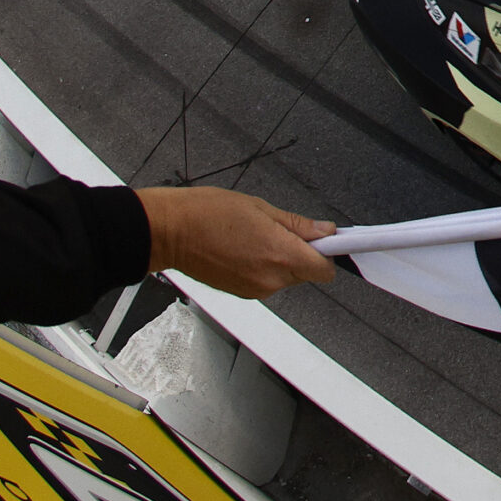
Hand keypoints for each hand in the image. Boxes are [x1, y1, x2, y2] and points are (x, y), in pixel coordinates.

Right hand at [136, 186, 334, 298]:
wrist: (169, 232)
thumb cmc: (206, 213)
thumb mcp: (260, 207)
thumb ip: (297, 224)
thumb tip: (324, 231)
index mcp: (280, 255)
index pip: (324, 270)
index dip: (329, 255)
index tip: (331, 243)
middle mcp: (270, 279)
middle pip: (305, 272)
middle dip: (301, 252)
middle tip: (281, 229)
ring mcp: (255, 289)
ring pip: (285, 276)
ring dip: (280, 259)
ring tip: (255, 236)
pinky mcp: (241, 293)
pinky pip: (266, 281)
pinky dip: (262, 266)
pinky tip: (243, 248)